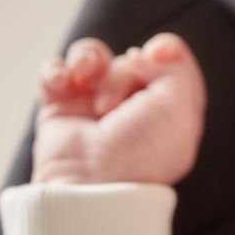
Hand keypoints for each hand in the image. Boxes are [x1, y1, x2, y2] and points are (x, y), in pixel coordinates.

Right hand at [32, 33, 206, 185]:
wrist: (90, 184)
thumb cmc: (139, 153)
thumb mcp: (180, 109)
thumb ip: (176, 66)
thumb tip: (142, 52)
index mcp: (168, 111)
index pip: (171, 61)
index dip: (164, 50)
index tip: (155, 53)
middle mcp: (133, 106)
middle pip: (130, 58)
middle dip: (123, 71)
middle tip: (115, 107)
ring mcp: (93, 106)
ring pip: (92, 56)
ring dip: (88, 59)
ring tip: (83, 80)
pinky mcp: (60, 108)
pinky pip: (55, 70)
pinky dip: (56, 72)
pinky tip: (62, 85)